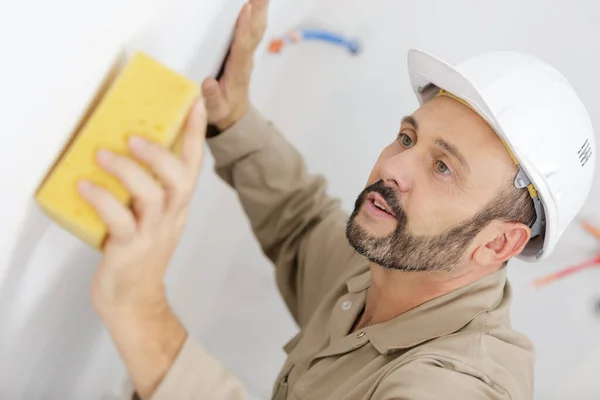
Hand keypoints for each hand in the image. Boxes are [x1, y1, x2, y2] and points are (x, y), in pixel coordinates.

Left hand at [79, 98, 206, 317]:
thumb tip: (123, 149)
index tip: (194, 102)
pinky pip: (118, 219)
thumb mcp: (152, 218)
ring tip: (102, 155)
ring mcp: (153, 233)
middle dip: (159, 153)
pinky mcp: (130, 249)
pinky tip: (84, 185)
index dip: (195, 133)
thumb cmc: (140, 255)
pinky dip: (101, 199)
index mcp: (178, 205)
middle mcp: (171, 216)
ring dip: (127, 171)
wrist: (134, 300)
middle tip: (134, 137)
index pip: (193, 165)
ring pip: (151, 195)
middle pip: (180, 178)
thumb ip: (146, 188)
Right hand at [202, 0, 268, 130]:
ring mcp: (246, 54)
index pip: (242, 46)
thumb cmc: (222, 111)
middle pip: (254, 31)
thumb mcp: (215, 110)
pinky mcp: (243, 51)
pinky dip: (254, 13)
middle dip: (258, 10)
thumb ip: (212, 98)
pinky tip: (253, 1)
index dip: (244, 27)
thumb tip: (208, 83)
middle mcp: (245, 59)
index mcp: (237, 71)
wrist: (234, 115)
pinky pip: (252, 29)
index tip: (246, 9)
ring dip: (259, 8)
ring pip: (256, 27)